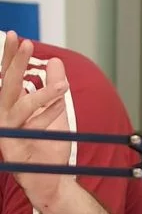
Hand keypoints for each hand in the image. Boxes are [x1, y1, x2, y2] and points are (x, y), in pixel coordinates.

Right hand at [0, 31, 70, 209]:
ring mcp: (7, 132)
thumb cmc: (49, 143)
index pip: (7, 76)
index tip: (17, 36)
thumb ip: (54, 85)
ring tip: (63, 84)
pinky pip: (33, 127)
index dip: (11, 56)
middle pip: (7, 85)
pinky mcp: (15, 147)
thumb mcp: (56, 109)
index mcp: (11, 106)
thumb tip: (56, 60)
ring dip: (42, 93)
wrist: (51, 178)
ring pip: (19, 106)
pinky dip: (49, 114)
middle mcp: (4, 117)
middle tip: (26, 43)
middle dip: (15, 63)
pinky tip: (62, 104)